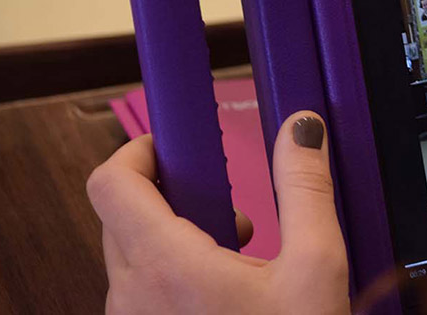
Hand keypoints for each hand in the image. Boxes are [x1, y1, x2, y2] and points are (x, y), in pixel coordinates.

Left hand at [87, 112, 348, 314]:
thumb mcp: (315, 269)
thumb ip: (305, 188)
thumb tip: (301, 128)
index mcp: (166, 268)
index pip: (111, 183)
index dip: (140, 150)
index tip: (176, 144)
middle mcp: (130, 298)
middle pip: (121, 214)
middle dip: (172, 195)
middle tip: (228, 208)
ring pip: (130, 255)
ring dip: (175, 237)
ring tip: (235, 256)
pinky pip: (138, 291)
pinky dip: (171, 274)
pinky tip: (225, 293)